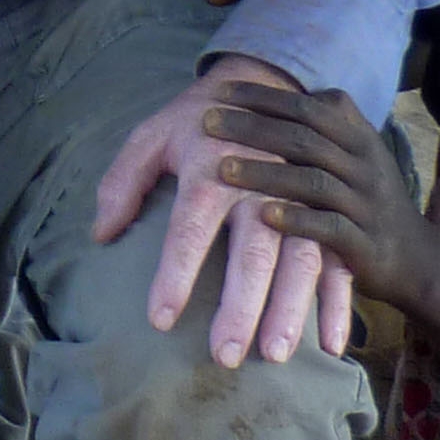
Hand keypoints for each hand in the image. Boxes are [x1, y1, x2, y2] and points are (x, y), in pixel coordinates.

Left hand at [87, 52, 355, 367]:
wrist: (269, 84)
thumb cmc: (201, 121)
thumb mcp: (153, 136)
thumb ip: (123, 182)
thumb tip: (100, 233)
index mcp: (213, 168)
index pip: (189, 229)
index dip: (174, 274)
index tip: (161, 319)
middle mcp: (262, 184)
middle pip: (252, 251)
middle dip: (240, 305)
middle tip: (225, 355)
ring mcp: (302, 199)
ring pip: (301, 259)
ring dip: (290, 309)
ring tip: (276, 354)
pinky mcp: (332, 212)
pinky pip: (338, 261)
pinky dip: (338, 304)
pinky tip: (332, 344)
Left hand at [206, 80, 434, 309]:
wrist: (415, 258)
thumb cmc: (368, 200)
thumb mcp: (357, 154)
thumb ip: (324, 126)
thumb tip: (272, 97)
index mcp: (358, 137)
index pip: (307, 106)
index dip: (264, 96)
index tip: (220, 90)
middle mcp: (364, 164)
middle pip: (303, 138)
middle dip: (251, 127)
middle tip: (206, 122)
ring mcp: (365, 203)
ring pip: (312, 180)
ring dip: (264, 173)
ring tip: (221, 170)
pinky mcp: (363, 242)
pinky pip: (329, 227)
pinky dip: (296, 219)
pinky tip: (263, 215)